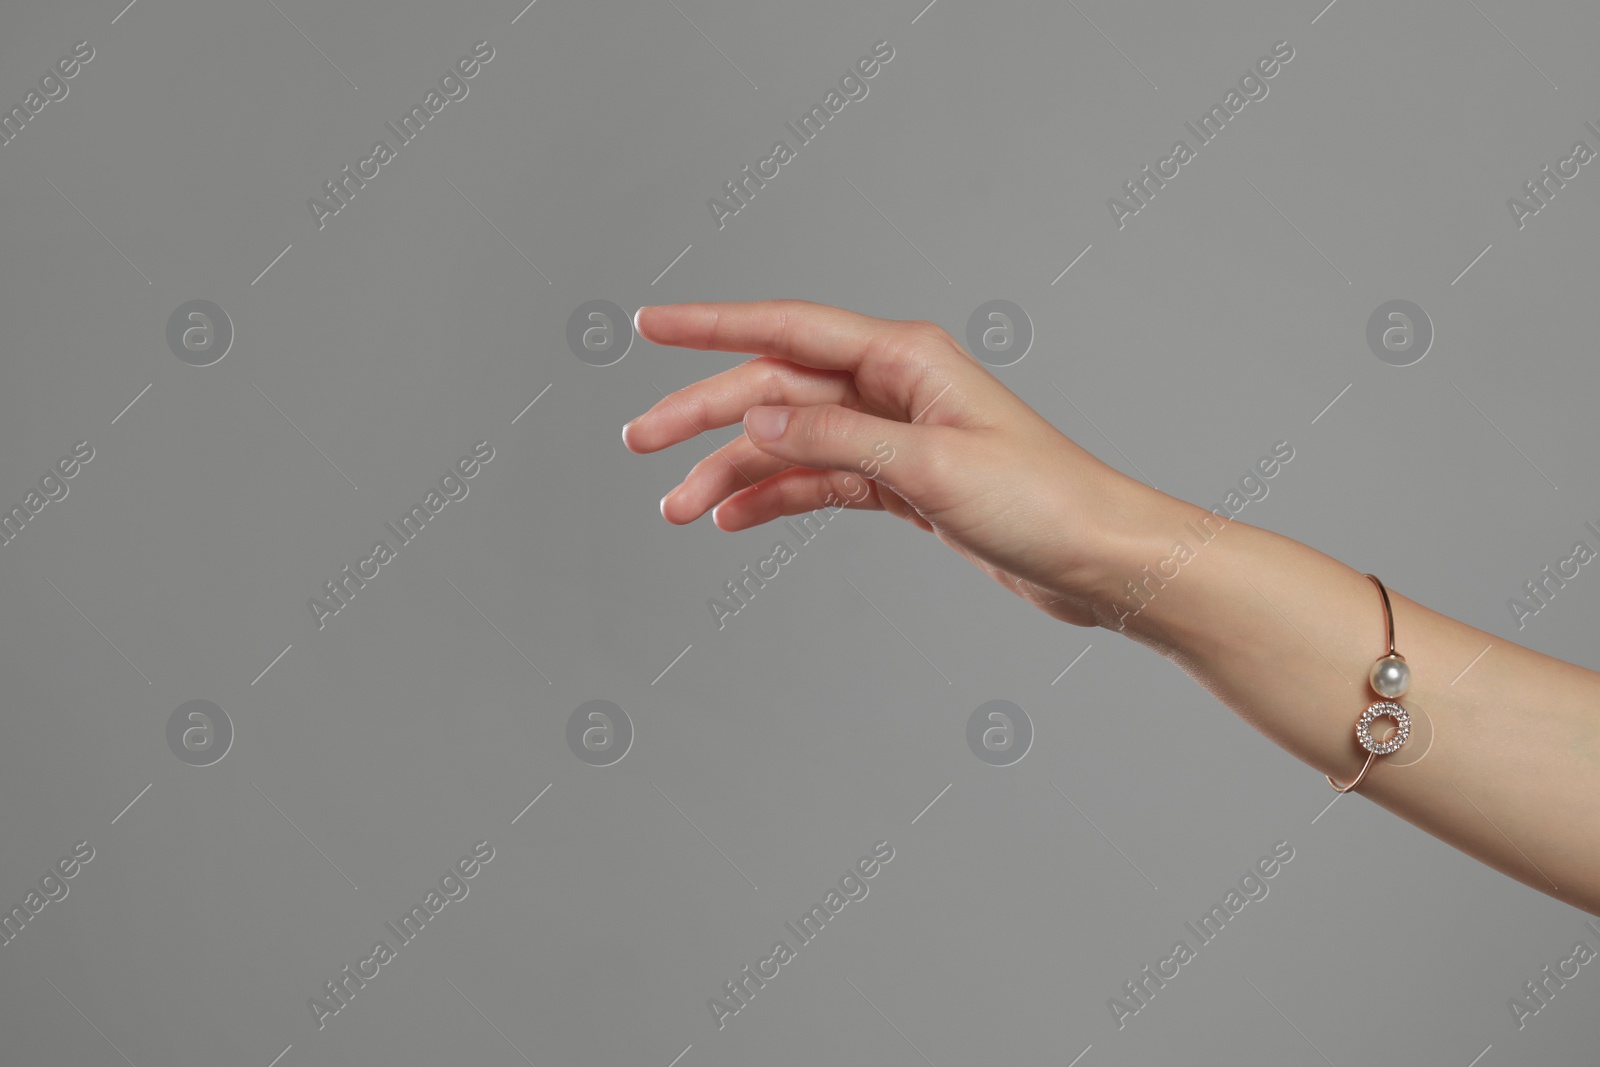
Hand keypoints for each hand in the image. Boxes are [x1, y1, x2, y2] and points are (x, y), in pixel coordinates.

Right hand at [621, 299, 1171, 627]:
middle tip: (639, 442)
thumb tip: (756, 411)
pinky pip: (819, 479)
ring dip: (731, 470)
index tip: (649, 325)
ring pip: (790, 440)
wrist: (1100, 558)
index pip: (786, 329)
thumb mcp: (930, 465)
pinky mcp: (901, 480)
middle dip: (703, 415)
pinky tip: (733, 518)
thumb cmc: (1041, 501)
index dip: (710, 325)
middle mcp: (893, 386)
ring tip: (676, 507)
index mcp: (904, 358)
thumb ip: (837, 435)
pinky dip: (775, 497)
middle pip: (774, 387)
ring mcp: (895, 433)